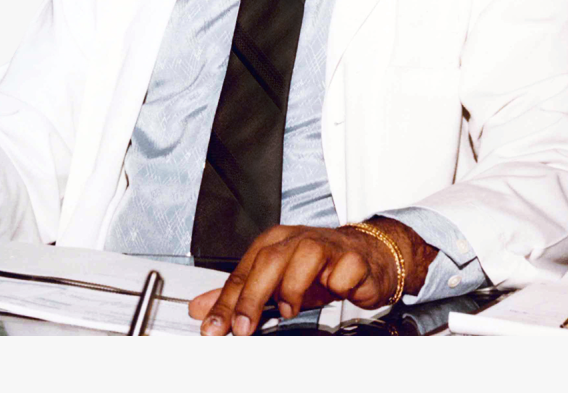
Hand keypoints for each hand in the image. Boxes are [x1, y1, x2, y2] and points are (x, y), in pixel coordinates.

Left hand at [188, 222, 423, 335]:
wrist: (366, 256)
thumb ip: (239, 293)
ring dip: (293, 287)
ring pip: (304, 256)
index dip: (226, 302)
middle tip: (242, 328)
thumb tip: (201, 308)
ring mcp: (326, 246)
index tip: (213, 327)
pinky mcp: (353, 259)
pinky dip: (335, 284)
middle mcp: (297, 240)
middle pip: (268, 261)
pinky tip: (333, 292)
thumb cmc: (319, 267)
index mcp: (274, 242)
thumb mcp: (275, 280)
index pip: (243, 270)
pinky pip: (342, 270)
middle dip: (251, 296)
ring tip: (290, 309)